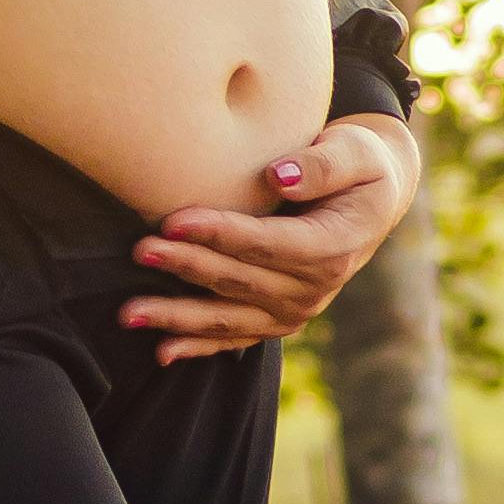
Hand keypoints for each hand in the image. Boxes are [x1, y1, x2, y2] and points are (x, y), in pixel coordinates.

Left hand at [122, 113, 423, 360]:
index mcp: (332, 247)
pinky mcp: (280, 319)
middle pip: (239, 281)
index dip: (219, 235)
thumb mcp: (356, 152)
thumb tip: (280, 176)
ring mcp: (297, 310)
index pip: (266, 244)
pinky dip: (198, 345)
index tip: (172, 221)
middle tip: (137, 250)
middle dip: (185, 268)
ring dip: (178, 317)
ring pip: (229, 318)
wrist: (374, 198)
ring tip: (129, 312)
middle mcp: (315, 288)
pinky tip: (161, 351)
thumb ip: (324, 164)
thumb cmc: (360, 164)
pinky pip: (236, 336)